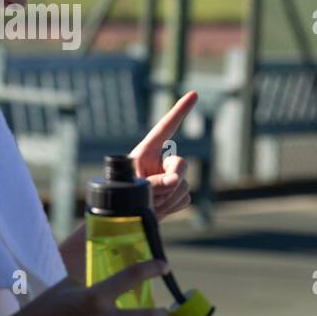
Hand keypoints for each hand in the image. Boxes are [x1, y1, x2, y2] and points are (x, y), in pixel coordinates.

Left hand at [130, 91, 198, 218]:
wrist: (125, 221)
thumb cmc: (122, 199)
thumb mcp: (134, 187)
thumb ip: (155, 183)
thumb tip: (176, 181)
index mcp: (148, 151)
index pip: (167, 127)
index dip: (180, 110)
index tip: (194, 94)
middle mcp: (161, 162)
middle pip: (181, 164)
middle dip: (172, 180)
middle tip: (155, 194)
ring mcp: (171, 178)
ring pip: (184, 185)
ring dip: (168, 199)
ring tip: (150, 204)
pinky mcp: (178, 194)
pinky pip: (185, 199)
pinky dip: (173, 207)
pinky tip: (159, 209)